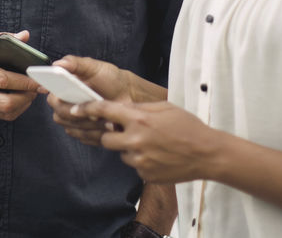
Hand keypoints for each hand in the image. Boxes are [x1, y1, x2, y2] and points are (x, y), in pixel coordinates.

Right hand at [0, 28, 39, 121]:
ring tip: (27, 94)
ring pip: (2, 114)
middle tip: (36, 89)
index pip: (3, 80)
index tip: (39, 79)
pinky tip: (12, 98)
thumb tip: (24, 37)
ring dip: (20, 106)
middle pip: (6, 103)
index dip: (25, 82)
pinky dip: (7, 109)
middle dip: (27, 98)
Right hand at [47, 55, 165, 146]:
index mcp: (63, 87)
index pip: (50, 96)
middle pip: (60, 114)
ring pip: (71, 127)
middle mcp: (65, 104)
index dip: (55, 98)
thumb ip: (76, 63)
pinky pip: (83, 136)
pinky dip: (96, 132)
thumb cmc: (110, 78)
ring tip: (108, 119)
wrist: (128, 94)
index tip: (66, 96)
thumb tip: (57, 64)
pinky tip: (109, 125)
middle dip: (77, 113)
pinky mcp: (84, 132)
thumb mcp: (94, 67)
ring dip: (90, 123)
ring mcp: (73, 119)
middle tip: (93, 110)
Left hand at [74, 99, 225, 183]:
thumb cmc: (187, 127)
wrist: (206, 154)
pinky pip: (135, 166)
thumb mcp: (163, 108)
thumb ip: (138, 109)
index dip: (86, 109)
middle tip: (126, 132)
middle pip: (106, 139)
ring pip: (122, 154)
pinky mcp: (145, 174)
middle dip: (111, 135)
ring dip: (129, 149)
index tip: (75, 109)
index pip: (104, 111)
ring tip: (153, 144)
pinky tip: (159, 156)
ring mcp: (140, 160)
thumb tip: (119, 109)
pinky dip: (142, 160)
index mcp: (139, 119)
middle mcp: (135, 140)